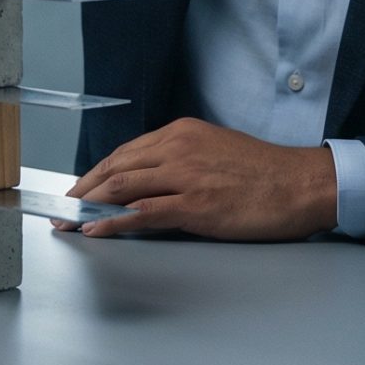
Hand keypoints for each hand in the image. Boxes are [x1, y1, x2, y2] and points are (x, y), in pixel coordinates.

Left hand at [57, 119, 336, 240]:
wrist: (303, 184)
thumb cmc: (265, 174)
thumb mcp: (215, 153)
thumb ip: (181, 162)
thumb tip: (151, 183)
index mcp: (181, 133)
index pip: (125, 152)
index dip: (96, 173)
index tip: (78, 190)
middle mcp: (178, 148)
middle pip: (115, 167)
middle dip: (82, 190)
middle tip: (61, 209)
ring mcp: (185, 175)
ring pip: (122, 186)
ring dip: (88, 206)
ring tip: (67, 223)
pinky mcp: (196, 204)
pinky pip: (143, 212)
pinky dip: (113, 222)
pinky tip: (95, 231)